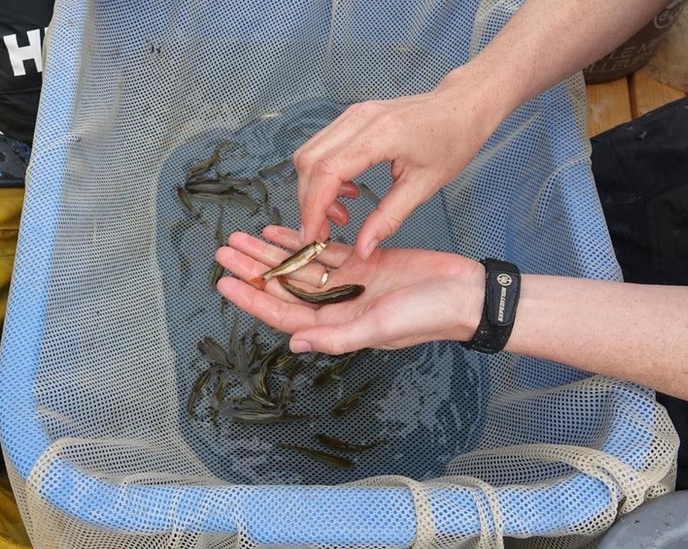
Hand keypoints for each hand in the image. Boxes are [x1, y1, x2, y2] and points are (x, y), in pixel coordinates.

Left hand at [215, 226, 484, 354]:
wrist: (464, 294)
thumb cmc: (427, 316)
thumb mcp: (379, 328)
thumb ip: (337, 337)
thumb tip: (295, 344)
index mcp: (337, 326)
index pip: (283, 313)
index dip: (253, 298)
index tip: (225, 283)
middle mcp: (337, 306)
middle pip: (285, 287)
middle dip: (253, 270)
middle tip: (223, 252)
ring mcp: (348, 284)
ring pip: (299, 267)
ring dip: (270, 253)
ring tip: (241, 238)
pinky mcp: (362, 264)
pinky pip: (323, 253)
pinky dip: (300, 242)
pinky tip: (277, 231)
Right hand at [293, 75, 502, 258]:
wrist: (462, 107)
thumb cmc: (452, 141)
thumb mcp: (424, 187)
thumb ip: (388, 218)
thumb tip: (362, 248)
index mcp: (381, 135)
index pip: (327, 171)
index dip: (313, 207)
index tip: (311, 235)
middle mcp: (359, 119)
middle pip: (309, 162)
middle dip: (308, 202)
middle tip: (323, 232)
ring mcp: (352, 114)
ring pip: (309, 154)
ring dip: (313, 189)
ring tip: (340, 214)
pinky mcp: (351, 117)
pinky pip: (321, 147)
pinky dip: (322, 175)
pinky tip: (346, 192)